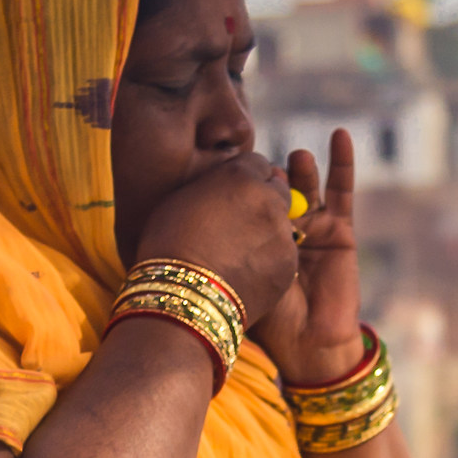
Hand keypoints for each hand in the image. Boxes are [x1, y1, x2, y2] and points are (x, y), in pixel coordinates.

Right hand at [131, 151, 300, 333]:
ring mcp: (283, 234)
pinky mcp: (289, 266)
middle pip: (278, 190)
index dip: (245, 178)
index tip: (235, 192)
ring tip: (239, 253)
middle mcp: (269, 199)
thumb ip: (212, 184)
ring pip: (283, 225)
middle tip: (241, 222)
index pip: (257, 163)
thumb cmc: (168, 245)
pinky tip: (247, 272)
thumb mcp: (180, 199)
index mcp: (241, 177)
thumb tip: (225, 185)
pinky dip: (271, 261)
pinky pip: (284, 256)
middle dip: (264, 200)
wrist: (184, 294)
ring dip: (268, 232)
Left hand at [250, 127, 362, 385]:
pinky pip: (342, 191)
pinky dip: (342, 162)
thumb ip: (236, 239)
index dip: (242, 180)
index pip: (247, 198)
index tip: (230, 166)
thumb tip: (208, 208)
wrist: (307, 343)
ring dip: (299, 168)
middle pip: (274, 189)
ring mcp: (314, 228)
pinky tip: (340, 136)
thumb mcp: (243, 272)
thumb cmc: (268, 317)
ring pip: (305, 186)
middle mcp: (282, 230)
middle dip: (268, 174)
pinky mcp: (342, 231)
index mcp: (254, 239)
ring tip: (295, 158)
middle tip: (262, 168)